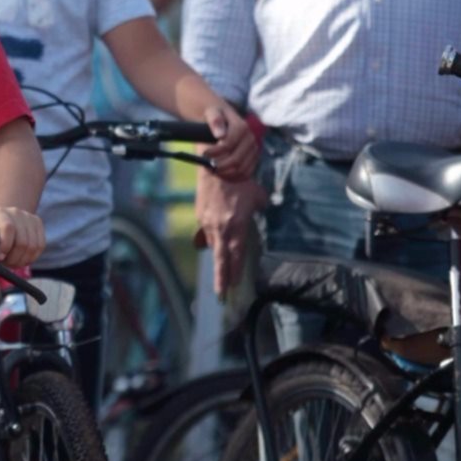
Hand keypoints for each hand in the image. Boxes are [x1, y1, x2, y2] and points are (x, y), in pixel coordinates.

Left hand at [0, 205, 44, 269]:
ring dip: (23, 260)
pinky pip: (40, 245)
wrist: (4, 216)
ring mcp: (29, 217)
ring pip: (33, 246)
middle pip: (22, 242)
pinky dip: (32, 257)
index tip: (0, 258)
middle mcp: (16, 213)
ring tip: (14, 263)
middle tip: (6, 264)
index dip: (5, 246)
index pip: (8, 228)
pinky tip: (23, 260)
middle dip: (14, 259)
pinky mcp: (38, 223)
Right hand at [193, 171, 268, 297]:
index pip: (236, 255)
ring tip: (220, 271)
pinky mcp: (200, 215)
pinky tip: (212, 242)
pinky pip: (206, 232)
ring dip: (218, 257)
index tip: (234, 286)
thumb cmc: (240, 181)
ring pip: (213, 245)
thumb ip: (259, 207)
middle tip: (220, 294)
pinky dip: (210, 238)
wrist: (215, 166)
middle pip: (220, 258)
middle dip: (221, 278)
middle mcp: (220, 229)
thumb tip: (261, 209)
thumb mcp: (257, 196)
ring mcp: (207, 223)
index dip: (235, 271)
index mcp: (236, 227)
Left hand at [199, 102, 259, 181]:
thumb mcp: (212, 112)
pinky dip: (233, 177)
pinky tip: (221, 175)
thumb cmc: (215, 115)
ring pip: (242, 169)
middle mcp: (250, 139)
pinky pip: (245, 174)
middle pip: (236, 160)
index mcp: (242, 127)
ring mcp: (253, 150)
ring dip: (225, 174)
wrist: (223, 117)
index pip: (228, 145)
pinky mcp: (253, 159)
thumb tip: (220, 135)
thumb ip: (215, 120)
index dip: (215, 152)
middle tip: (206, 167)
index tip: (203, 154)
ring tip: (212, 171)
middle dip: (219, 166)